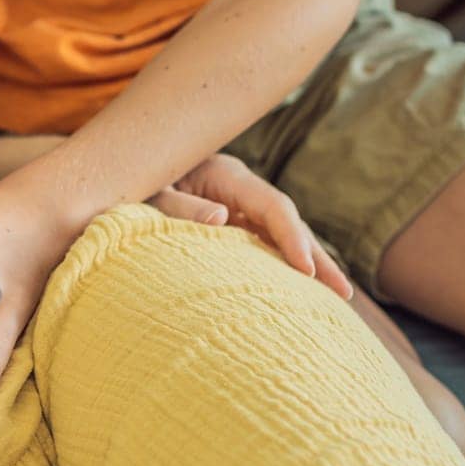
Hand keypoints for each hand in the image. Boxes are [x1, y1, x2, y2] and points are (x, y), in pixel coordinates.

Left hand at [149, 154, 352, 299]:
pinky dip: (282, 264)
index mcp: (226, 176)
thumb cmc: (135, 182)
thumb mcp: (151, 193)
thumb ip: (180, 206)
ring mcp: (238, 206)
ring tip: (334, 298)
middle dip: (316, 257)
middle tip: (341, 293)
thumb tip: (222, 217)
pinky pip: (263, 244)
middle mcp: (240, 190)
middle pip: (288, 222)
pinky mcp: (230, 222)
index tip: (306, 270)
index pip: (272, 206)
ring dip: (307, 264)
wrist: (123, 166)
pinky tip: (298, 290)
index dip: (292, 237)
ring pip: (280, 235)